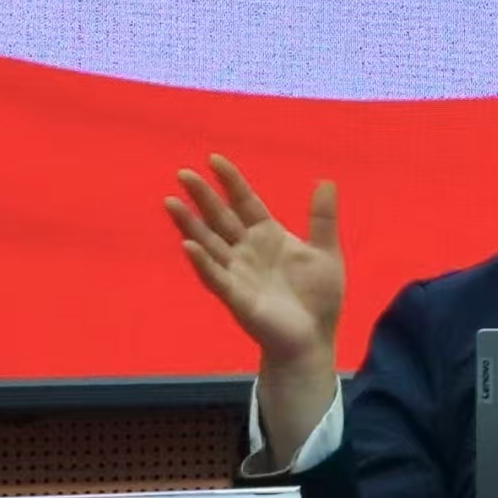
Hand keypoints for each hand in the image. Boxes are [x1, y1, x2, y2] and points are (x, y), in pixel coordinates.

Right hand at [165, 154, 344, 367]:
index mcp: (268, 235)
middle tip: (183, 173)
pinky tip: (189, 245)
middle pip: (221, 218)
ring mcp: (239, 273)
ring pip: (209, 243)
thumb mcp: (326, 252)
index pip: (245, 202)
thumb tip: (326, 180)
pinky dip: (203, 261)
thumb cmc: (318, 297)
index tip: (214, 158)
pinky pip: (216, 277)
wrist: (314, 338)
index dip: (231, 181)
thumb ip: (322, 218)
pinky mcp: (237, 298)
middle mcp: (248, 251)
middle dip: (202, 196)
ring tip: (171, 202)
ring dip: (190, 224)